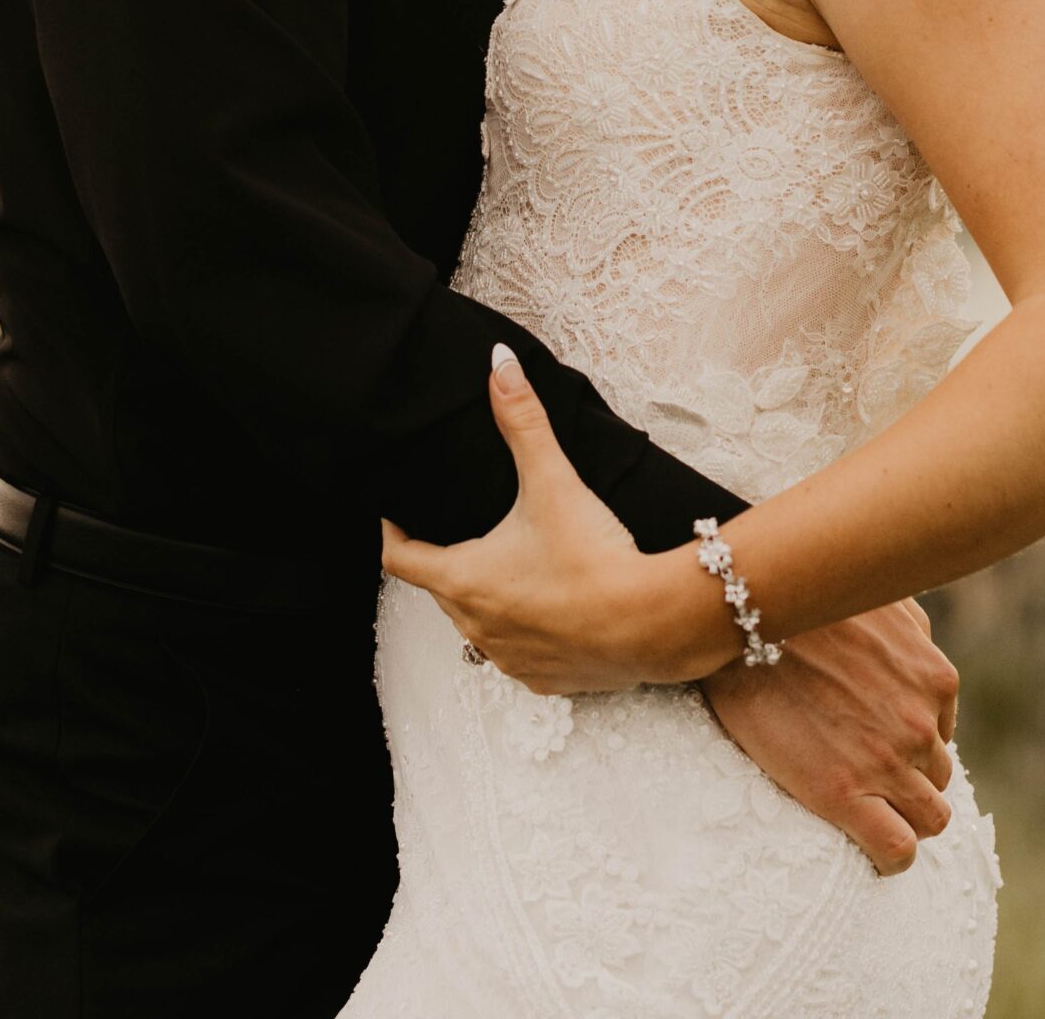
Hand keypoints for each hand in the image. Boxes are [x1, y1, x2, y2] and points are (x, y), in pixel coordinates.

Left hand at [381, 347, 654, 692]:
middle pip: (441, 589)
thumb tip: (499, 363)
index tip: (395, 513)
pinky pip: (518, 654)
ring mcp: (510, 660)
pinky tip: (549, 606)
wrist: (652, 623)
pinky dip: (524, 630)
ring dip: (486, 597)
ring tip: (508, 562)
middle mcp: (476, 628)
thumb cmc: (593, 554)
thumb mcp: (552, 480)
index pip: (400, 558)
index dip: (392, 531)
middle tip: (462, 525)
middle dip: (446, 558)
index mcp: (464, 580)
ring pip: (479, 625)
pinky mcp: (545, 680)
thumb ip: (522, 420)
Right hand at [704, 601, 959, 875]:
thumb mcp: (880, 599)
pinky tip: (868, 844)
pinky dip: (890, 856)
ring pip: (928, 818)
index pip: (942, 733)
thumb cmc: (802, 602)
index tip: (878, 744)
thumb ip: (914, 634)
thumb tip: (922, 662)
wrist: (739, 617)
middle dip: (908, 780)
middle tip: (865, 775)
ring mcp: (886, 760)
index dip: (911, 744)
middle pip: (938, 778)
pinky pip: (896, 849)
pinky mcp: (843, 793)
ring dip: (902, 815)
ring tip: (862, 808)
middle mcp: (920, 722)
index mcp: (933, 677)